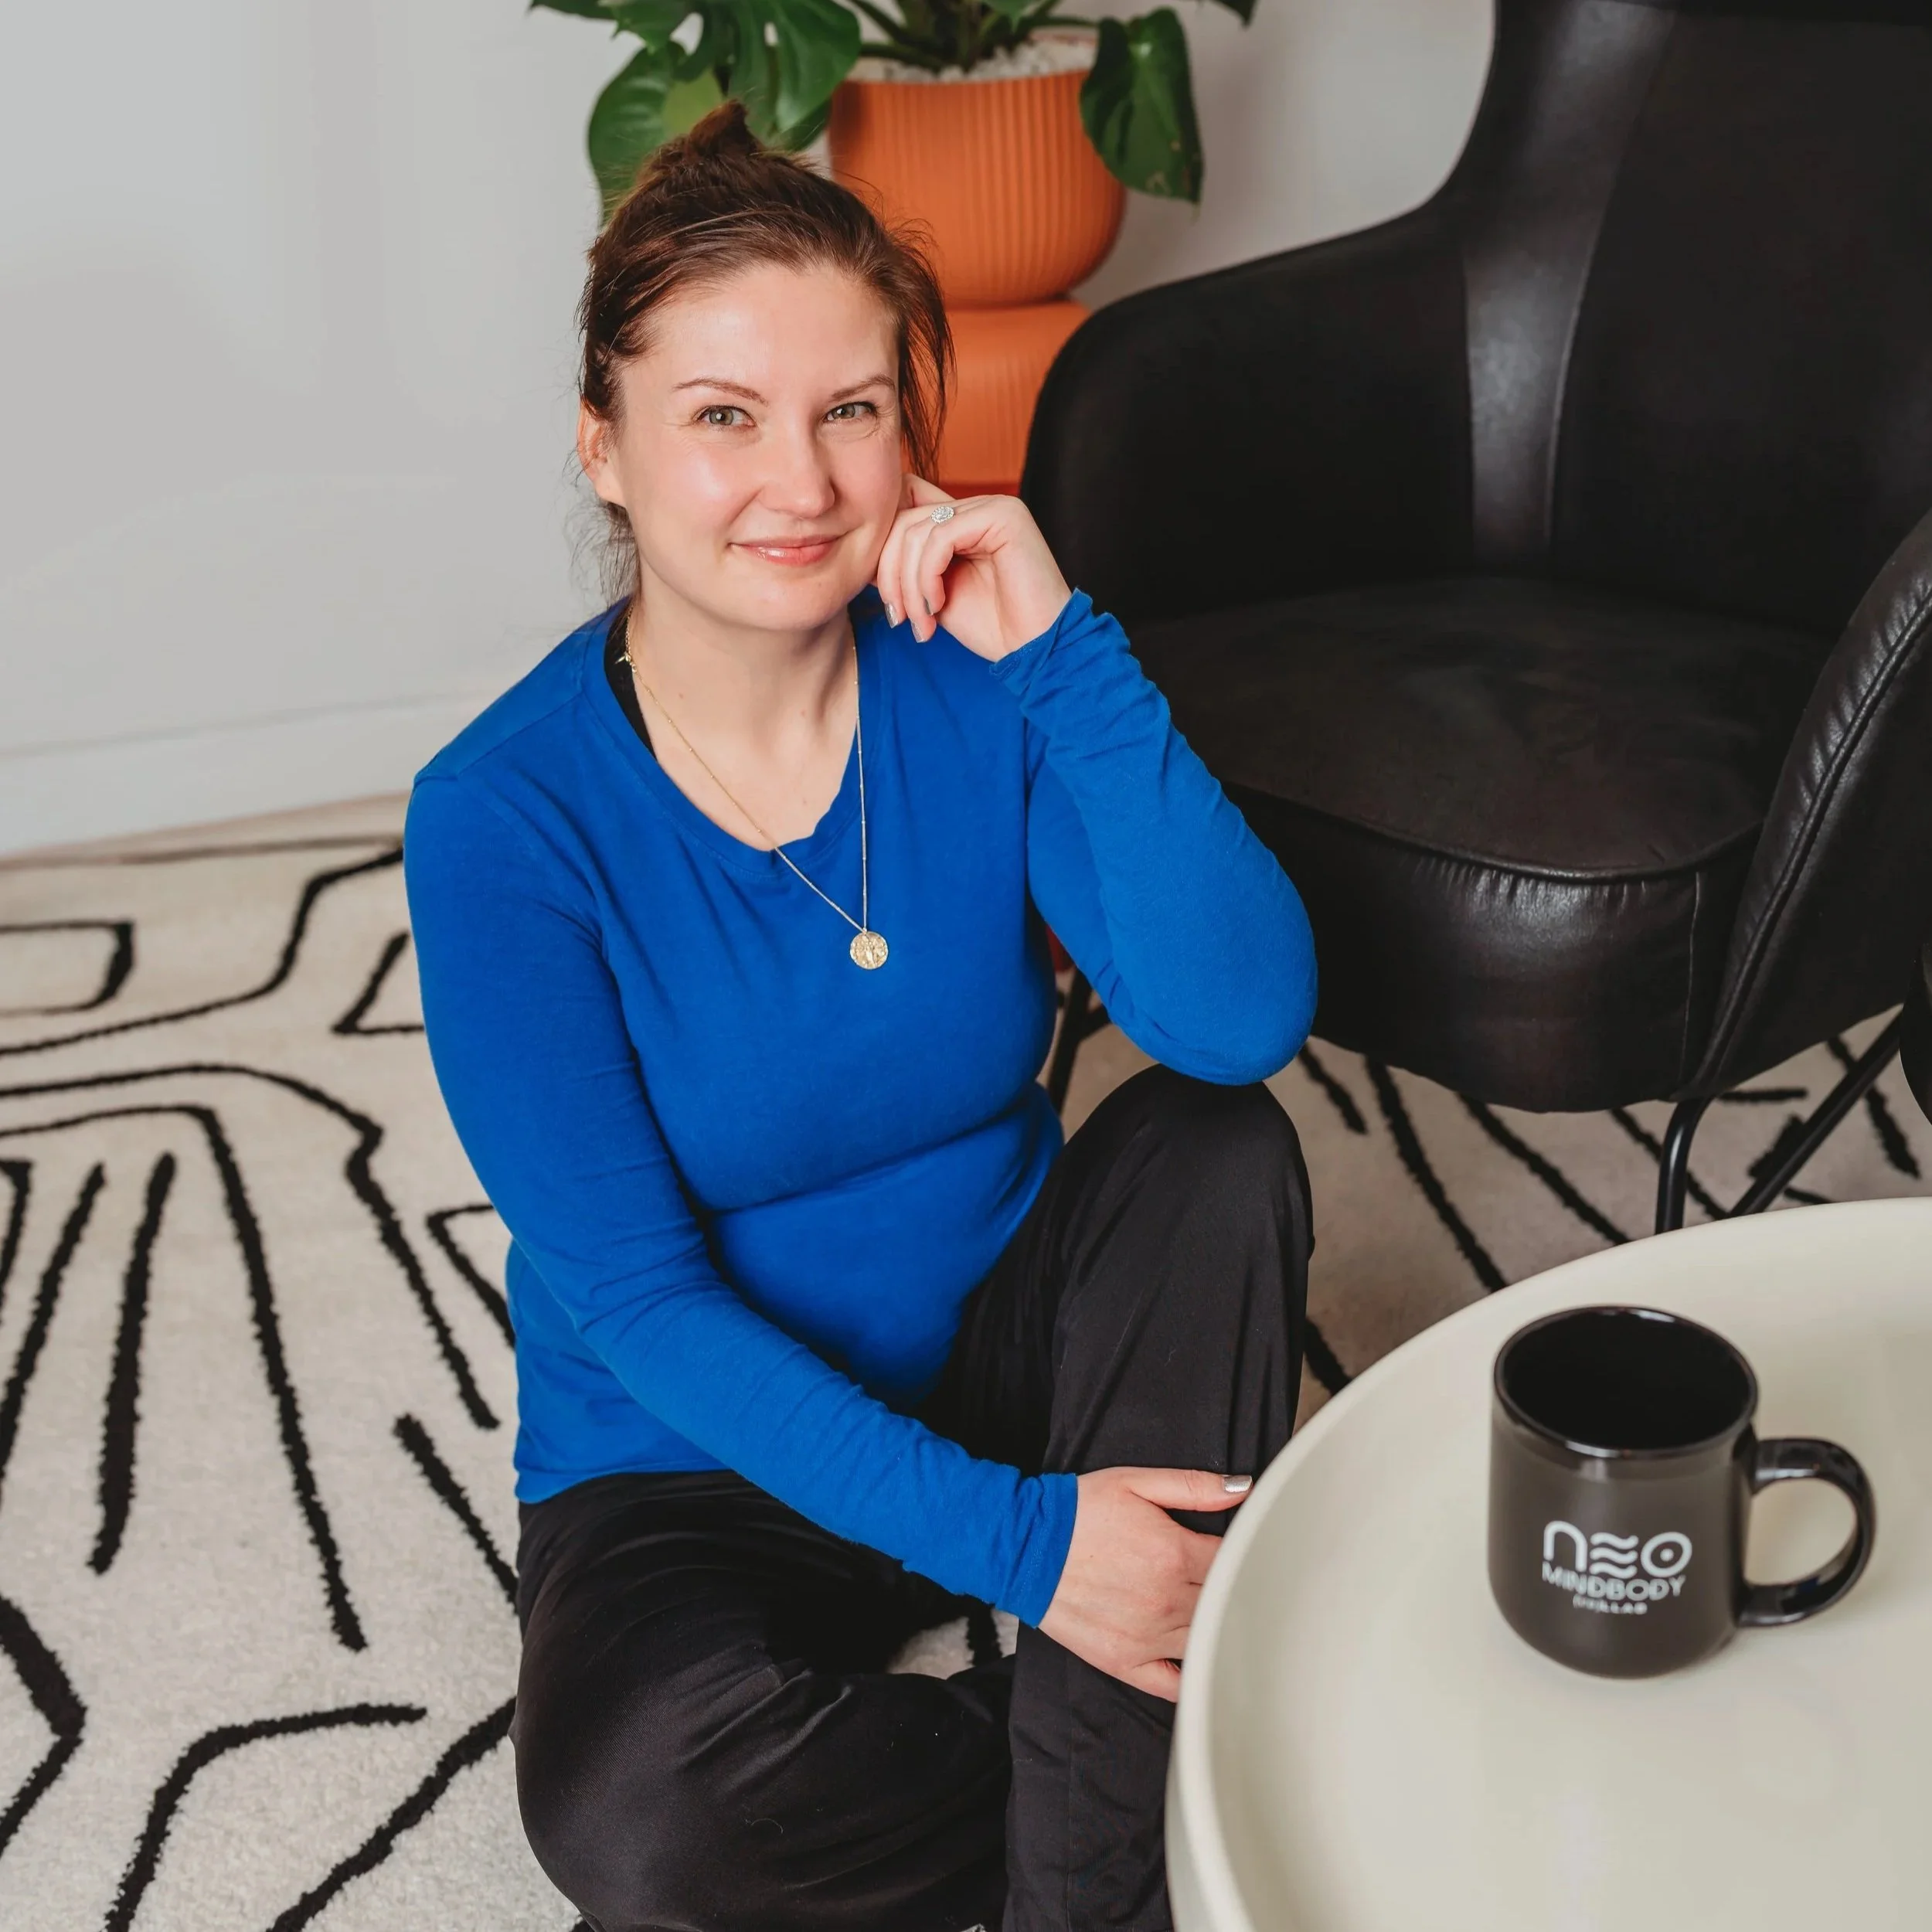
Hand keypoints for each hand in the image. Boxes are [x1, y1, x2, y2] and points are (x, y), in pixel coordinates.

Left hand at [873, 474, 1072, 661]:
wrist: (1038, 651)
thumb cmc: (992, 628)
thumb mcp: (933, 592)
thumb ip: (907, 563)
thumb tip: (861, 548)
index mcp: (964, 518)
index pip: (902, 509)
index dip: (883, 552)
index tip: (887, 600)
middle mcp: (979, 505)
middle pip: (902, 518)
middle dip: (890, 574)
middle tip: (899, 618)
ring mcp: (993, 505)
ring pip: (916, 530)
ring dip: (908, 585)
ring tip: (922, 622)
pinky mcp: (1004, 516)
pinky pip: (939, 537)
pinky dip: (927, 578)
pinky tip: (938, 607)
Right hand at [1037, 1466, 1251, 1701]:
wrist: (1024, 1547)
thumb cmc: (1078, 1512)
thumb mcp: (1135, 1482)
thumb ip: (1193, 1486)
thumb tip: (1241, 1489)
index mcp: (1174, 1553)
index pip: (1234, 1560)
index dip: (1244, 1553)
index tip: (1245, 1550)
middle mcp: (1166, 1599)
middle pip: (1225, 1601)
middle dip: (1234, 1588)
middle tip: (1237, 1579)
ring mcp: (1147, 1637)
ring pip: (1206, 1639)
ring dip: (1217, 1626)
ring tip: (1218, 1612)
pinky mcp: (1125, 1662)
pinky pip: (1173, 1684)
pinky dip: (1192, 1676)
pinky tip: (1199, 1660)